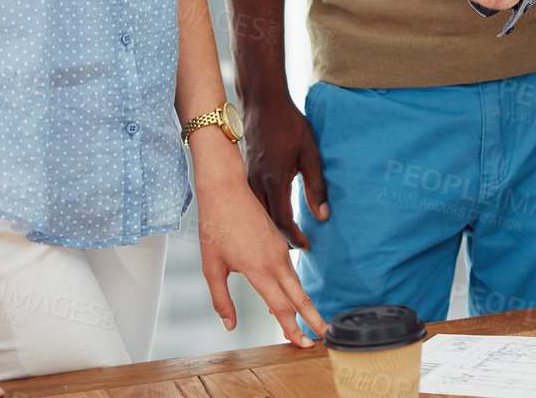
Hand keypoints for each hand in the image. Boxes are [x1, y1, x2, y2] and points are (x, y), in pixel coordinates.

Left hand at [195, 163, 328, 342]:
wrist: (226, 190)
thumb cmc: (215, 227)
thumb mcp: (211, 267)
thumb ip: (221, 300)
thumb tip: (229, 326)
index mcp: (259, 269)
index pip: (281, 307)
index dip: (292, 329)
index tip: (303, 345)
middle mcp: (275, 260)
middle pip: (299, 296)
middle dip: (313, 318)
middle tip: (324, 337)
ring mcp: (280, 249)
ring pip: (296, 283)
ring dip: (303, 304)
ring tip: (308, 323)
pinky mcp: (279, 241)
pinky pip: (289, 270)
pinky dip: (292, 287)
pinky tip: (285, 297)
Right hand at [243, 97, 327, 250]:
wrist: (262, 103)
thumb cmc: (289, 125)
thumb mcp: (311, 153)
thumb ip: (317, 186)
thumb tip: (323, 216)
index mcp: (274, 181)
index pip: (282, 221)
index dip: (295, 238)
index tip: (308, 246)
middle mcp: (256, 184)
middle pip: (267, 223)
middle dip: (282, 238)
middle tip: (299, 245)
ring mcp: (247, 179)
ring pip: (257, 214)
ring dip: (272, 228)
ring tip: (288, 236)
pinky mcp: (244, 174)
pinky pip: (252, 202)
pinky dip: (263, 214)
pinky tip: (273, 216)